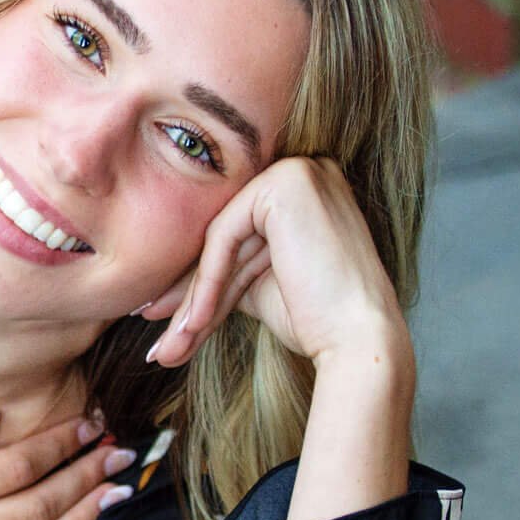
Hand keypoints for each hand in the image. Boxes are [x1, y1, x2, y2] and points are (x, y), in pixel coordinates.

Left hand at [139, 157, 409, 369]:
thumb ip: (221, 268)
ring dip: (192, 299)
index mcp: (303, 190)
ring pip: (220, 238)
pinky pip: (225, 235)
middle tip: (161, 342)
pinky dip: (208, 281)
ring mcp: (298, 171)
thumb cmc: (316, 321)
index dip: (199, 280)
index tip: (165, 319)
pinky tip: (196, 322)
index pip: (235, 234)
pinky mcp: (285, 184)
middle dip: (188, 294)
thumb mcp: (256, 286)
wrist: (358, 342)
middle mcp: (305, 170)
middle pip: (225, 237)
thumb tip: (161, 293)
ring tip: (170, 348)